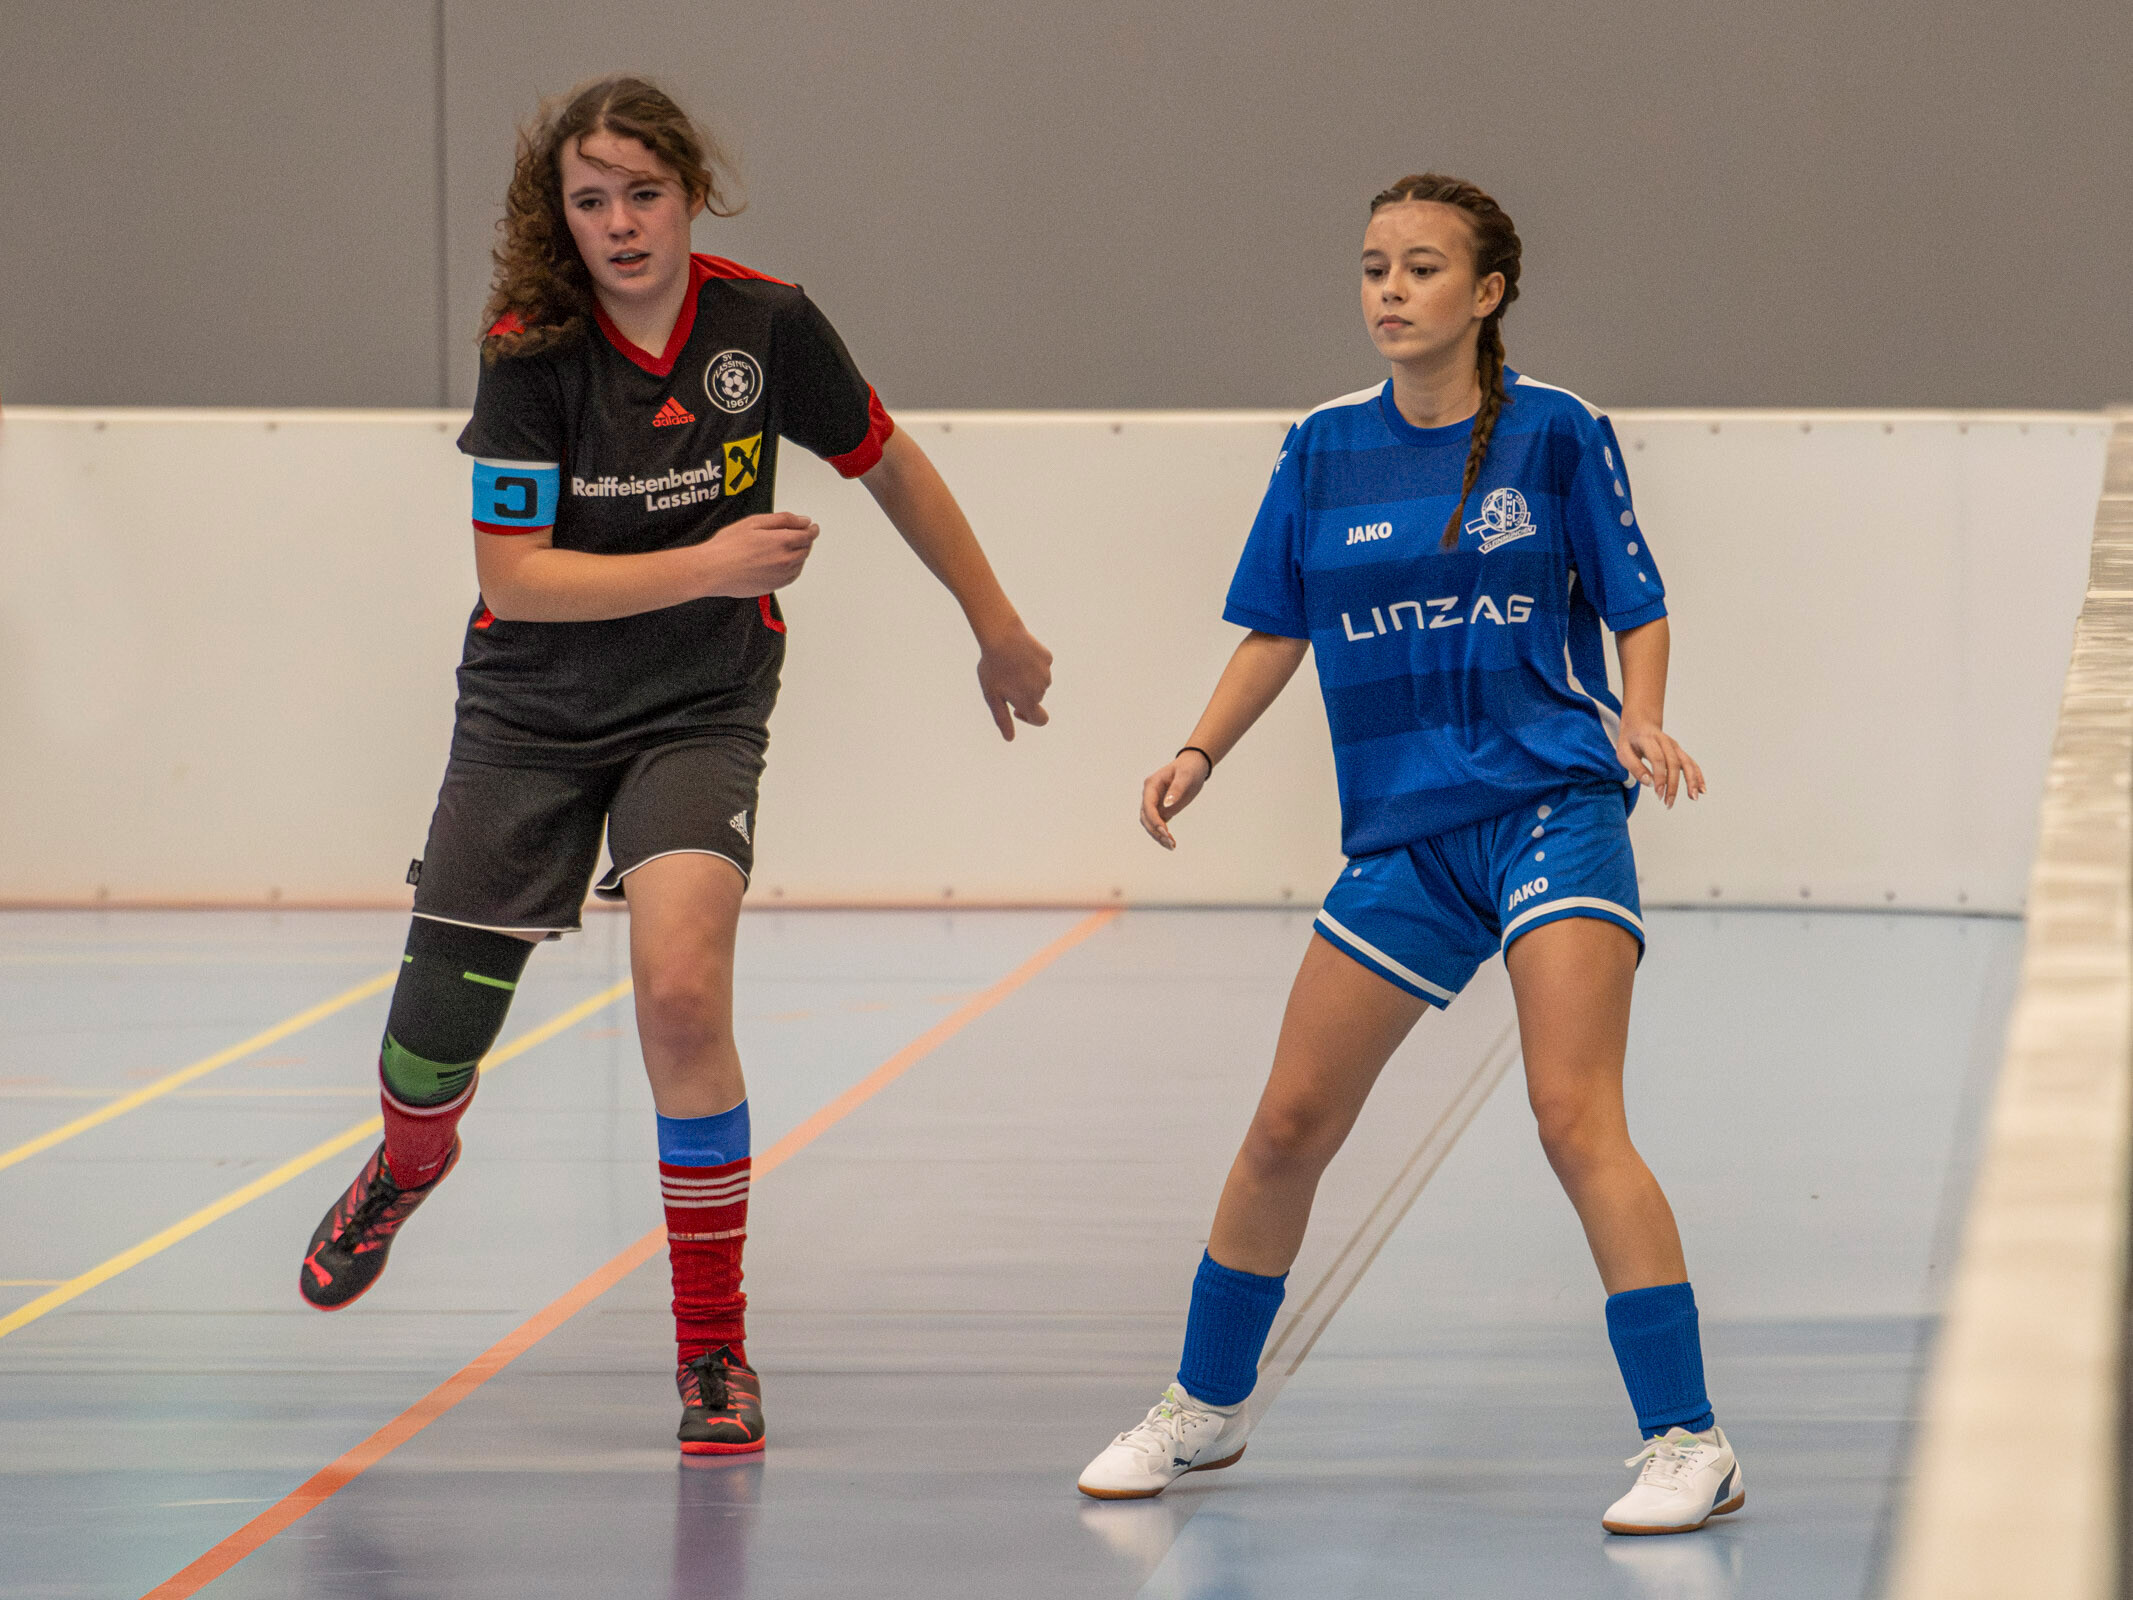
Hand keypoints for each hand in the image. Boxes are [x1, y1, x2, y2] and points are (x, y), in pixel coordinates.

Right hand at [702, 513, 819, 596]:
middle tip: (799, 534)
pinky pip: (791, 576)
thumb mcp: (755, 522)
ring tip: (787, 547)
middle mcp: (786, 561)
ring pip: (800, 564)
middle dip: (805, 540)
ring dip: (799, 554)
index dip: (811, 530)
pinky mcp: (774, 587)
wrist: (713, 570)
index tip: (812, 527)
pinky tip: (782, 562)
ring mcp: (781, 576)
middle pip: (806, 549)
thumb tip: (804, 521)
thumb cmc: (728, 546)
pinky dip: (792, 568)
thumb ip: (783, 520)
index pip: (807, 535)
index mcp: (782, 542)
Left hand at [975, 620, 1052, 740]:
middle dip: (1024, 693)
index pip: (1041, 720)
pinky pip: (1042, 666)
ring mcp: (1046, 672)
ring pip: (1039, 681)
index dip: (1028, 718)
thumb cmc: (993, 668)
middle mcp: (1042, 689)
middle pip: (1036, 698)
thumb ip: (1003, 719)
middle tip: (1005, 679)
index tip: (1015, 708)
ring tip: (1010, 666)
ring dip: (1028, 678)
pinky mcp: (1047, 657)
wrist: (1001, 636)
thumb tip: (1009, 738)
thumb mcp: (992, 696)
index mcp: (1029, 701)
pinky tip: (1018, 655)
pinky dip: (1032, 664)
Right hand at [1140, 751, 1211, 849]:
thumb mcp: (1185, 776)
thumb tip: (1167, 805)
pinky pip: (1158, 824)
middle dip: (1156, 831)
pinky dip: (1162, 834)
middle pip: (1146, 817)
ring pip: (1150, 823)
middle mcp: (1150, 795)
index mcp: (1152, 785)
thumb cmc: (1189, 768)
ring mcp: (1155, 803)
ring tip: (1171, 845)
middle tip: (1170, 842)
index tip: (1165, 831)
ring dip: (1158, 835)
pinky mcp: (1162, 809)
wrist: (1194, 765)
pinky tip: (1171, 843)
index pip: (1148, 806)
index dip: (1154, 819)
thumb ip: (1176, 790)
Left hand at [1616, 719, 1704, 806]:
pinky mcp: (1679, 751)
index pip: (1658, 759)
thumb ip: (1634, 767)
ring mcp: (1674, 746)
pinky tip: (1701, 790)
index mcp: (1648, 740)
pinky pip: (1691, 763)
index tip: (1658, 793)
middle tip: (1668, 802)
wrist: (1640, 722)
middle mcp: (1664, 741)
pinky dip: (1698, 776)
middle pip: (1673, 763)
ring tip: (1693, 797)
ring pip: (1686, 762)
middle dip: (1673, 784)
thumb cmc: (1630, 740)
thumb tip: (1649, 783)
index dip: (1660, 777)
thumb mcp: (1623, 752)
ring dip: (1691, 781)